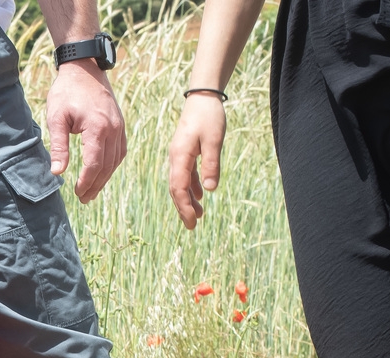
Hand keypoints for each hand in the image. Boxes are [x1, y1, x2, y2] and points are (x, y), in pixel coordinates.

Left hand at [46, 59, 126, 202]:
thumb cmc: (67, 92)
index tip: (76, 193)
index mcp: (97, 127)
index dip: (86, 182)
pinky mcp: (120, 125)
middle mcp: (113, 129)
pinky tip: (102, 173)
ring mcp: (119, 127)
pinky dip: (111, 165)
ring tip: (91, 191)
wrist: (84, 68)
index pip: (94, 164)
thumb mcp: (56, 118)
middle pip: (107, 166)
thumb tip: (57, 172)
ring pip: (115, 161)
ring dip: (104, 178)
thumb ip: (58, 146)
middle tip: (83, 199)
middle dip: (95, 185)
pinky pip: (120, 151)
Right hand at [168, 94, 226, 229]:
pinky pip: (186, 175)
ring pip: (180, 184)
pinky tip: (201, 196)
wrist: (203, 97)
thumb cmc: (209, 116)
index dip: (184, 207)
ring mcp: (179, 156)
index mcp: (179, 157)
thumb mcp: (214, 140)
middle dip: (183, 209)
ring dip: (188, 200)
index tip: (192, 222)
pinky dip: (192, 187)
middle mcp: (175, 159)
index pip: (178, 188)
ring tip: (199, 215)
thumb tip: (210, 190)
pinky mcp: (185, 153)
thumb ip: (211, 165)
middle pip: (176, 190)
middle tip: (192, 227)